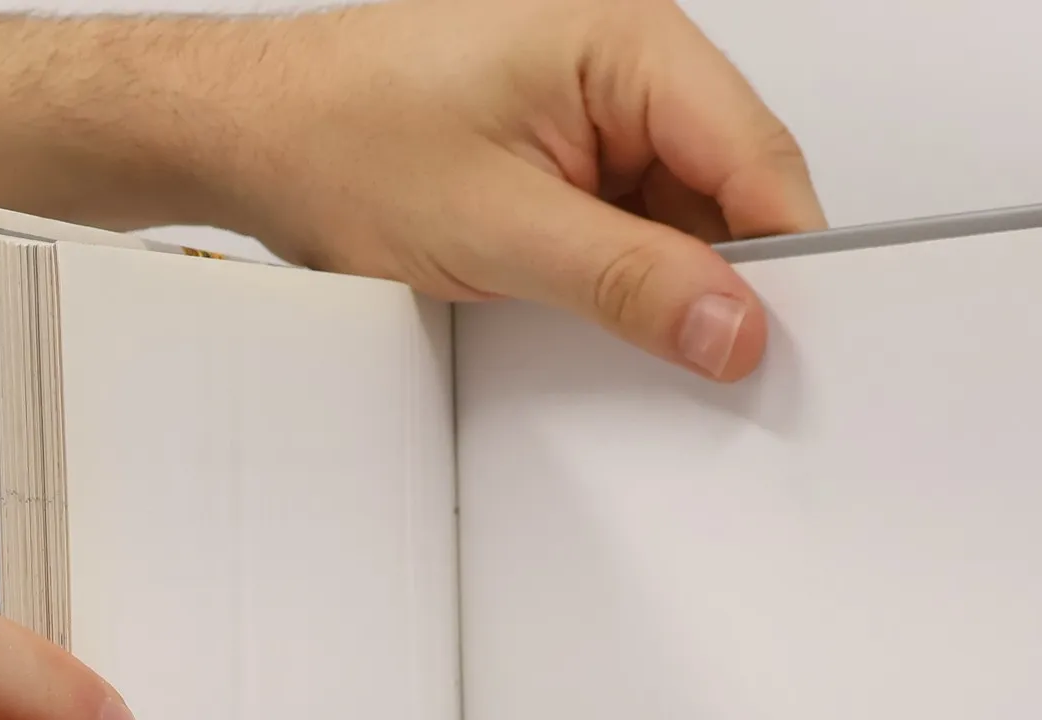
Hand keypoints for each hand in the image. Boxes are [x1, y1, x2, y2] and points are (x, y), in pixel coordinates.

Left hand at [184, 0, 825, 380]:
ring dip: (672, 284)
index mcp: (627, 37)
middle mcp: (625, 59)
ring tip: (616, 323)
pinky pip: (641, 224)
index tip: (787, 343)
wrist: (254, 134)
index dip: (786, 257)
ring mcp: (602, 106)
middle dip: (728, 278)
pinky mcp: (576, 152)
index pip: (758, 155)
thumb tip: (731, 326)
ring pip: (692, 216)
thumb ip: (629, 283)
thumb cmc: (341, 136)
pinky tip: (600, 313)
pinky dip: (634, 279)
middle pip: (736, 187)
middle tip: (710, 360)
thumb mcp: (502, 230)